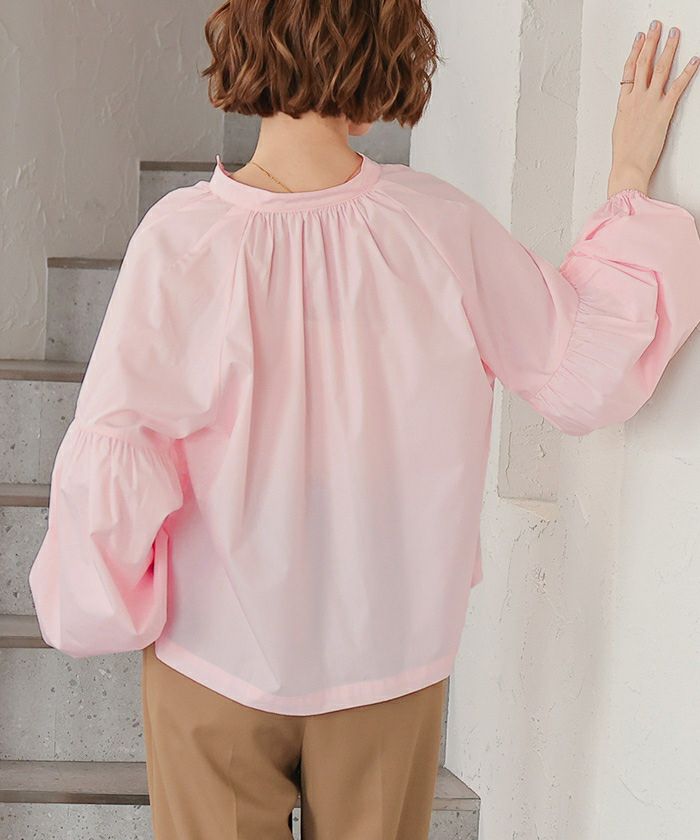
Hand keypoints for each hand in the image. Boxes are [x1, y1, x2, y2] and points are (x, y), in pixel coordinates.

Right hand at [608, 19, 697, 198]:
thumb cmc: (624, 154)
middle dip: (650, 42)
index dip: (634, 52)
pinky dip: (687, 72)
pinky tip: (694, 60)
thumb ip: (628, 114)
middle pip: (643, 63)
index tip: (639, 39)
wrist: (629, 166)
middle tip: (656, 27)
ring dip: (668, 49)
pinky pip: (677, 86)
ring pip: (660, 69)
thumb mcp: (620, 130)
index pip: (629, 71)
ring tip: (674, 34)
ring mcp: (650, 103)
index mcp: (624, 104)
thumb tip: (632, 107)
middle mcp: (636, 99)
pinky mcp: (664, 111)